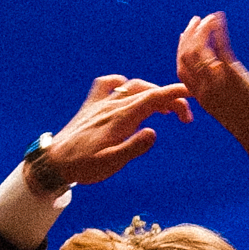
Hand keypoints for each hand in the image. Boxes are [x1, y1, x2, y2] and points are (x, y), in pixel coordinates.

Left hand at [35, 72, 190, 187]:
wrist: (54, 162)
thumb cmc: (84, 166)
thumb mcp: (112, 163)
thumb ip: (134, 147)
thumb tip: (153, 133)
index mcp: (120, 117)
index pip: (154, 98)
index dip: (176, 93)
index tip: (194, 93)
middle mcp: (112, 105)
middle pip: (148, 92)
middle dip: (170, 99)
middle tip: (184, 118)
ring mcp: (101, 103)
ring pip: (132, 86)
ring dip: (152, 93)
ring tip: (164, 109)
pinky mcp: (91, 105)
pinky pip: (108, 84)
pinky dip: (122, 84)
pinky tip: (127, 93)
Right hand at [175, 13, 248, 150]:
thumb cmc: (247, 123)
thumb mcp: (224, 107)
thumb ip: (217, 91)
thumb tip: (220, 77)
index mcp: (200, 96)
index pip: (181, 68)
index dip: (181, 49)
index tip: (185, 35)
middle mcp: (204, 86)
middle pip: (186, 55)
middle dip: (190, 35)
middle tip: (197, 20)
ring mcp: (216, 79)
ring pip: (200, 48)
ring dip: (203, 29)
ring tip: (210, 18)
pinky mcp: (231, 72)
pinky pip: (220, 45)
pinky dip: (218, 29)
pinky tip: (219, 18)